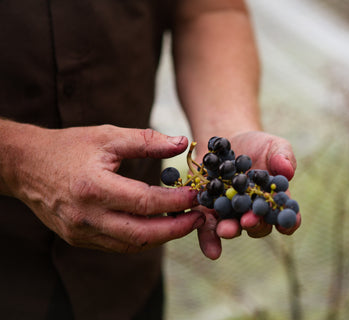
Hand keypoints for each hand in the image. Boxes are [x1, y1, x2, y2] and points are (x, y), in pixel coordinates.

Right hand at [3, 123, 203, 252]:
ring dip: (162, 236)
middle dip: (176, 229)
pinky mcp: (78, 239)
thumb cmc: (69, 147)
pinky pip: (117, 245)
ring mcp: (81, 232)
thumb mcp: (108, 136)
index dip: (175, 201)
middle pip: (142, 234)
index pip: (145, 202)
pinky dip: (142, 238)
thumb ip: (147, 141)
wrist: (26, 165)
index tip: (196, 195)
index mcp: (93, 187)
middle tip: (200, 218)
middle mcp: (86, 216)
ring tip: (184, 223)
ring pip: (131, 245)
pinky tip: (158, 226)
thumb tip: (183, 143)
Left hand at [195, 131, 300, 259]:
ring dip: (230, 231)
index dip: (289, 221)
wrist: (227, 141)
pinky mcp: (210, 211)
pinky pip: (209, 228)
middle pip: (258, 225)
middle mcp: (253, 212)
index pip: (286, 215)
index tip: (287, 223)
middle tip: (249, 220)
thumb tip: (287, 170)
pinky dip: (209, 239)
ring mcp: (231, 214)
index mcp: (273, 200)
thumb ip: (282, 156)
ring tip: (225, 230)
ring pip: (233, 228)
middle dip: (254, 224)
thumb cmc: (257, 146)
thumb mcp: (273, 145)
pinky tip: (210, 249)